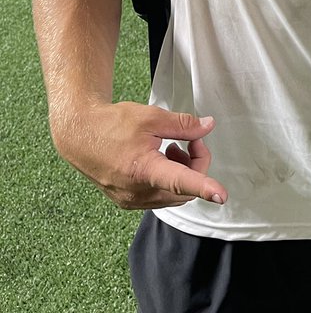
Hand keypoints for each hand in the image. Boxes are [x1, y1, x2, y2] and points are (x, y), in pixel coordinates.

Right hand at [52, 101, 227, 209]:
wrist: (80, 135)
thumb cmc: (113, 124)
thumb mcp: (152, 117)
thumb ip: (183, 125)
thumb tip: (207, 127)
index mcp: (144, 169)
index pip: (181, 181)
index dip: (204, 187)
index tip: (221, 195)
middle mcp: (137, 192)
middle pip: (183, 189)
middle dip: (196, 165)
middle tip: (191, 140)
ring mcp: (131, 200)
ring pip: (173, 195)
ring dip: (183, 173)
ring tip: (172, 147)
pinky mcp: (127, 201)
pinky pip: (159, 197)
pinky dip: (169, 180)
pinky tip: (160, 158)